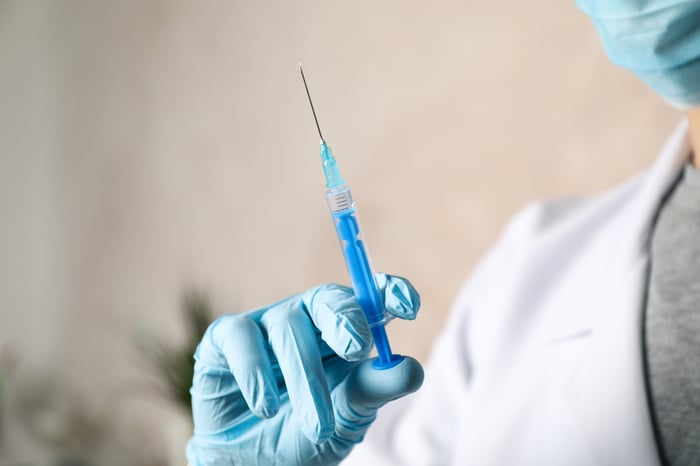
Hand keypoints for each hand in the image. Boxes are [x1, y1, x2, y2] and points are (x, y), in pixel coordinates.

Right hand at [186, 273, 423, 465]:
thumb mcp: (348, 418)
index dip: (388, 291)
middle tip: (355, 349)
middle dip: (344, 318)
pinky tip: (266, 407)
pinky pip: (241, 335)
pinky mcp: (226, 338)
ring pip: (288, 326)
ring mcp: (266, 325)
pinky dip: (255, 372)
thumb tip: (411, 369)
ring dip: (303, 376)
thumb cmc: (305, 436)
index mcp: (344, 333)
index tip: (407, 305)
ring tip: (317, 424)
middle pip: (327, 298)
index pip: (369, 299)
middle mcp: (307, 321)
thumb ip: (375, 390)